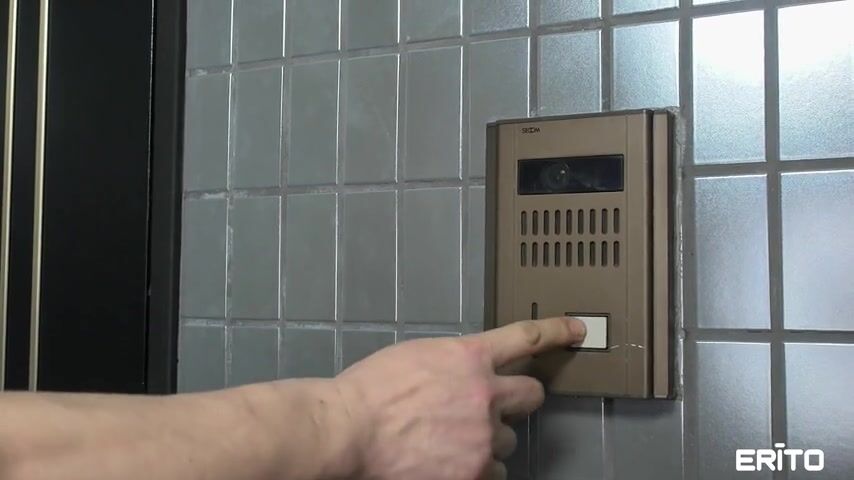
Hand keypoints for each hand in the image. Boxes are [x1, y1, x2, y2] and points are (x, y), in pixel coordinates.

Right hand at [333, 317, 586, 479]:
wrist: (348, 431)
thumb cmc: (370, 390)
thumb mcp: (416, 356)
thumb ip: (452, 362)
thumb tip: (468, 373)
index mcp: (469, 357)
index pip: (526, 338)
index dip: (557, 331)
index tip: (577, 330)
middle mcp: (485, 395)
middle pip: (532, 395)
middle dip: (518, 400)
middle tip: (494, 408)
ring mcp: (483, 437)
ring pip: (509, 440)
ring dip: (490, 439)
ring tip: (451, 442)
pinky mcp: (473, 472)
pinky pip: (493, 473)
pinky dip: (477, 469)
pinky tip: (450, 464)